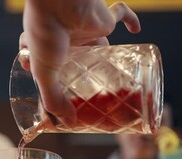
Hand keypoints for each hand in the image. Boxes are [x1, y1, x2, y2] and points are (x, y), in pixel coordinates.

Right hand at [22, 0, 140, 125]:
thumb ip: (54, 99)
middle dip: (83, 71)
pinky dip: (130, 19)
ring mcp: (85, 28)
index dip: (54, 78)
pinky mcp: (102, 18)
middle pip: (78, 57)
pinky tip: (136, 30)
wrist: (57, 1)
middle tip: (89, 88)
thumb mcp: (45, 72)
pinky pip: (120, 13)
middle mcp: (66, 39)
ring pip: (100, 43)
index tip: (60, 91)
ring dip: (107, 54)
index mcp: (47, 48)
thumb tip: (68, 124)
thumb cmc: (45, 34)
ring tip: (112, 73)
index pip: (49, 65)